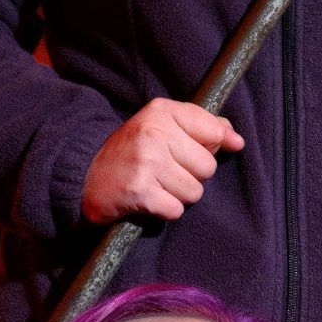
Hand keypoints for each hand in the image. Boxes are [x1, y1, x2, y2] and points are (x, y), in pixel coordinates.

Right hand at [81, 97, 243, 225]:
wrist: (84, 175)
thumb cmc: (133, 151)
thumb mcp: (163, 125)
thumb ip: (204, 127)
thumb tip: (237, 141)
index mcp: (162, 111)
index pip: (214, 132)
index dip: (208, 148)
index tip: (187, 151)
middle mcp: (154, 133)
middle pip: (207, 167)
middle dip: (191, 175)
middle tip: (164, 171)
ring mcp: (147, 162)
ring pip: (194, 192)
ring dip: (178, 195)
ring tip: (155, 184)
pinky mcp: (140, 192)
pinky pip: (176, 210)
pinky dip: (164, 210)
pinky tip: (148, 198)